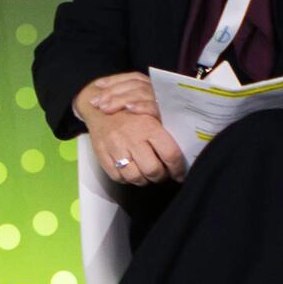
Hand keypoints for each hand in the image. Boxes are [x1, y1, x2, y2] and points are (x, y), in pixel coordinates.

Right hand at [75, 74, 182, 188]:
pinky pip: (118, 177)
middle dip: (160, 176)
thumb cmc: (129, 109)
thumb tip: (184, 149)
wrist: (98, 104)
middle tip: (162, 173)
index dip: (178, 168)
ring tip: (146, 174)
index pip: (170, 155)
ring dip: (144, 179)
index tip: (179, 173)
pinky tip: (131, 170)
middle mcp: (132, 139)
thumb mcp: (150, 111)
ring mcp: (116, 148)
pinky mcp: (102, 155)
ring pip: (135, 177)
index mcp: (149, 126)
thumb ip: (165, 130)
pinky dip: (127, 178)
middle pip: (153, 170)